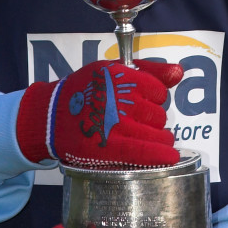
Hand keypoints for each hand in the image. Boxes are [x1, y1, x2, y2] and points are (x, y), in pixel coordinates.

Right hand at [16, 60, 182, 168]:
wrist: (49, 116)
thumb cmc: (83, 91)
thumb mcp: (111, 70)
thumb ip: (148, 70)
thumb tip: (178, 72)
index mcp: (119, 75)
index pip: (157, 90)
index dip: (155, 98)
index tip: (146, 103)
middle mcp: (118, 98)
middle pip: (158, 113)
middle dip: (154, 119)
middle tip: (139, 122)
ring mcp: (113, 123)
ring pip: (157, 133)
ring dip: (160, 138)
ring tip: (150, 138)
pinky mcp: (108, 147)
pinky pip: (143, 151)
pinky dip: (160, 155)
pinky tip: (170, 157)